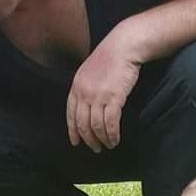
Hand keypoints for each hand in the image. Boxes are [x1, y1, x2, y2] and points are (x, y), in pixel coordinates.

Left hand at [66, 25, 141, 151]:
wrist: (124, 46)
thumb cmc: (110, 58)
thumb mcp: (89, 72)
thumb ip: (85, 88)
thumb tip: (87, 107)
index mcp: (76, 86)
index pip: (71, 114)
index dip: (73, 131)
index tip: (76, 142)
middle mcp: (84, 93)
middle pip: (83, 124)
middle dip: (89, 139)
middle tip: (95, 148)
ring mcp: (98, 96)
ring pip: (96, 126)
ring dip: (102, 139)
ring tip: (108, 145)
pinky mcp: (114, 97)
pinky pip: (110, 123)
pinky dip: (112, 134)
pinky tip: (115, 140)